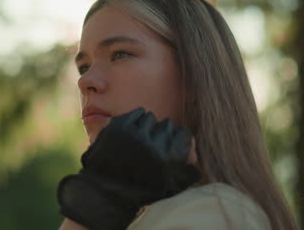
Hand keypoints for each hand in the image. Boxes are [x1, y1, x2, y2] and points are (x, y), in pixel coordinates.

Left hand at [57, 107, 199, 229]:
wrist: (108, 190)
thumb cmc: (141, 189)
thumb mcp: (170, 185)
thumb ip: (188, 168)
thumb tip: (195, 147)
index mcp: (170, 158)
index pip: (183, 134)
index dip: (177, 139)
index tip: (169, 145)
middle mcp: (155, 144)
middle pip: (167, 124)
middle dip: (161, 133)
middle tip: (151, 144)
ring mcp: (136, 134)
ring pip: (151, 118)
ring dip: (147, 126)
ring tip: (140, 139)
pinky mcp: (120, 127)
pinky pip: (137, 113)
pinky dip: (136, 120)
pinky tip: (132, 132)